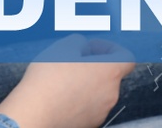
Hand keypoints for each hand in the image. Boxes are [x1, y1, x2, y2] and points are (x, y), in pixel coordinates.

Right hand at [0, 35, 133, 127]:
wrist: (34, 113)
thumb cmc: (49, 80)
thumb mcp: (63, 46)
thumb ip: (80, 42)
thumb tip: (81, 47)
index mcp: (110, 73)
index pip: (127, 58)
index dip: (111, 49)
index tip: (93, 48)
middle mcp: (111, 95)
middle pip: (111, 75)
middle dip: (95, 65)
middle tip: (74, 60)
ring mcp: (100, 113)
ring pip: (99, 92)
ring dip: (87, 83)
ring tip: (64, 78)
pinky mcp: (88, 125)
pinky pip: (89, 107)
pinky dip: (80, 100)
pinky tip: (61, 94)